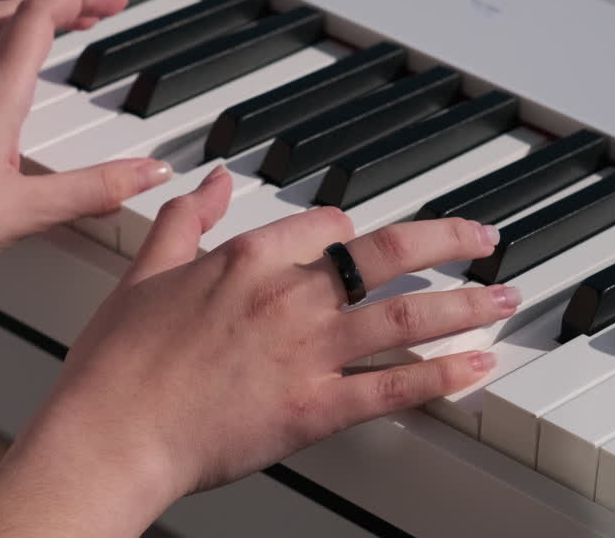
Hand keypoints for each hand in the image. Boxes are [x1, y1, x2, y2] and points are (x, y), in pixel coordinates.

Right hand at [0, 168, 516, 536]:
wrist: (111, 433)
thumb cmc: (118, 364)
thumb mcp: (144, 272)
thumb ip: (183, 222)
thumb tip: (204, 180)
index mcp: (247, 259)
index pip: (324, 227)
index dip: (351, 231)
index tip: (365, 237)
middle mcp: (288, 297)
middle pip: (387, 257)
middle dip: (447, 242)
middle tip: (482, 239)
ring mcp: (306, 352)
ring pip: (404, 317)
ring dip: (464, 304)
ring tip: (503, 298)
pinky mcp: (313, 408)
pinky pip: (393, 388)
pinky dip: (442, 376)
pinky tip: (477, 367)